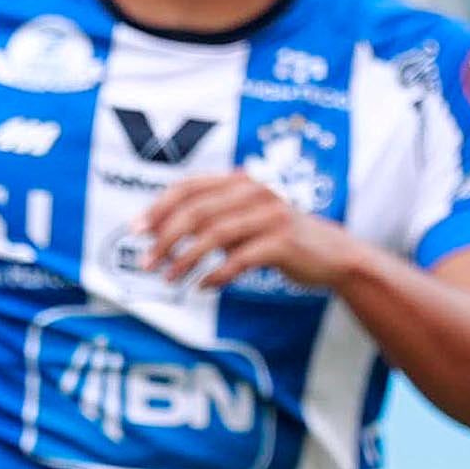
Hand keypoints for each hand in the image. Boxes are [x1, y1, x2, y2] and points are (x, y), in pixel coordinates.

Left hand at [134, 171, 366, 297]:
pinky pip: (240, 258)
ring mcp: (271, 215)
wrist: (332, 256)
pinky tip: (204, 286)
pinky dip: (217, 274)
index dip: (159, 207)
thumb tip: (161, 232)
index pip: (190, 187)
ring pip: (215, 234)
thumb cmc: (280, 239)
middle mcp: (256, 192)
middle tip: (147, 263)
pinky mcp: (283, 242)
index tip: (137, 232)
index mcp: (242, 182)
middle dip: (165, 238)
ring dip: (186, 259)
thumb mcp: (245, 221)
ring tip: (170, 279)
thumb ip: (212, 219)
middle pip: (197, 211)